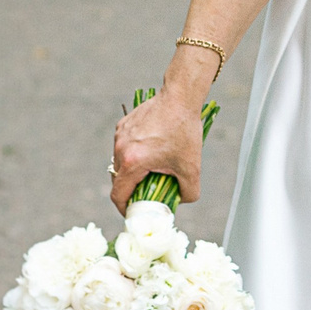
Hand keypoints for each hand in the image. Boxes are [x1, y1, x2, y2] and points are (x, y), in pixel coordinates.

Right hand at [111, 89, 204, 213]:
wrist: (180, 97)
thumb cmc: (184, 130)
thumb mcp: (192, 167)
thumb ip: (188, 192)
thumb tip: (181, 200)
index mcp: (132, 162)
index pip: (118, 195)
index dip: (124, 209)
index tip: (133, 212)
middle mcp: (121, 149)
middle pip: (118, 180)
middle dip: (131, 190)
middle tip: (146, 193)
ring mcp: (120, 135)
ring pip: (120, 162)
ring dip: (132, 171)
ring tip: (151, 170)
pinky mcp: (123, 125)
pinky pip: (124, 147)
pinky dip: (133, 154)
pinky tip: (152, 150)